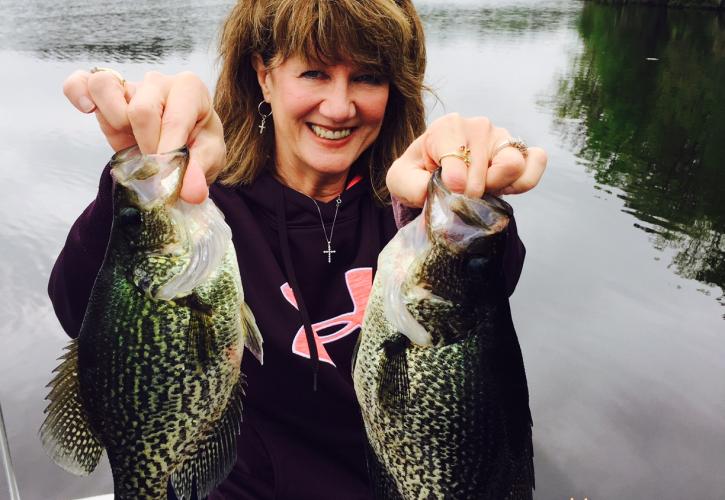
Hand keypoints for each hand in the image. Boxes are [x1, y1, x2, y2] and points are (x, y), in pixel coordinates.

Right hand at [62, 69, 225, 202]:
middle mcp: (158, 81)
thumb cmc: (199, 145)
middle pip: (140, 110)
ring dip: (114, 122)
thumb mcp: (209, 159)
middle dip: (146, 146)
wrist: (182, 145)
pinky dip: (77, 92)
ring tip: (130, 141)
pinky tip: (87, 109)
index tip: (166, 176)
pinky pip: (81, 82)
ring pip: (105, 87)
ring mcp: (129, 85)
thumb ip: (199, 172)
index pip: (173, 118)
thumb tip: (192, 193)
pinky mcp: (105, 95)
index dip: (167, 151)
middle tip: (155, 164)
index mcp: (189, 89)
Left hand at [386, 113, 546, 206]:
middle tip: (461, 195)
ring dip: (498, 186)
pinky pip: (536, 161)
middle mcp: (477, 126)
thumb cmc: (416, 176)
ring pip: (513, 164)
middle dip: (474, 191)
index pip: (459, 157)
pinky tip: (502, 188)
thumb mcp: (399, 181)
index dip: (454, 183)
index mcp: (446, 127)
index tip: (448, 190)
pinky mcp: (519, 150)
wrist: (433, 177)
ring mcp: (501, 136)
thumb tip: (447, 188)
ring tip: (481, 190)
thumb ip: (412, 185)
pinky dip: (523, 180)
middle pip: (486, 166)